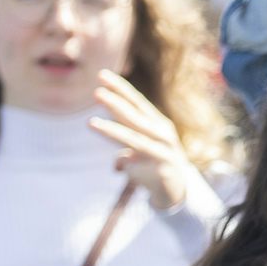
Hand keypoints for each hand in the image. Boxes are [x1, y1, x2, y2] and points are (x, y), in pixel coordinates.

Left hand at [89, 69, 198, 211]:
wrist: (176, 189)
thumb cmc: (155, 164)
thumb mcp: (139, 148)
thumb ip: (126, 141)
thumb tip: (114, 156)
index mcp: (157, 122)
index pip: (136, 101)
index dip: (120, 88)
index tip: (102, 75)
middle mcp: (162, 132)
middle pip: (134, 114)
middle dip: (115, 102)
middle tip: (96, 92)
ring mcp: (162, 148)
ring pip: (132, 137)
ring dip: (110, 130)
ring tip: (90, 123)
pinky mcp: (160, 166)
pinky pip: (132, 164)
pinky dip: (124, 166)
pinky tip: (123, 171)